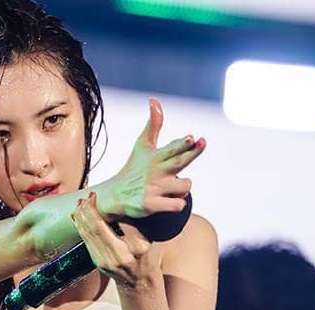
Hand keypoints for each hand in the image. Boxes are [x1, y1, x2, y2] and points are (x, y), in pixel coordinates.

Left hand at [71, 191, 160, 286]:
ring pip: (89, 235)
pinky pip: (86, 242)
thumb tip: (118, 203)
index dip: (104, 209)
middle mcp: (118, 258)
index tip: (97, 196)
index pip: (116, 224)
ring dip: (82, 217)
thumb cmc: (147, 257)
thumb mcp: (149, 239)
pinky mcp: (98, 263)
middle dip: (90, 211)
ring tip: (79, 203)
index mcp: (135, 249)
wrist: (140, 282)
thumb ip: (134, 223)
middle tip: (87, 197)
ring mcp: (106, 262)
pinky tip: (77, 217)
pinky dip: (81, 227)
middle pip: (99, 229)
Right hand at [99, 98, 205, 220]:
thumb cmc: (135, 168)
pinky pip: (177, 205)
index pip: (172, 148)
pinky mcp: (151, 205)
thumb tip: (153, 99)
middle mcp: (155, 171)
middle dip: (191, 152)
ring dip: (184, 187)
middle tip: (199, 142)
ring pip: (185, 186)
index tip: (192, 137)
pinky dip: (178, 204)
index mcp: (155, 157)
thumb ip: (153, 125)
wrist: (115, 195)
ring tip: (172, 188)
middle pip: (179, 161)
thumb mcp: (143, 145)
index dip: (183, 143)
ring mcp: (153, 189)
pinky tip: (171, 201)